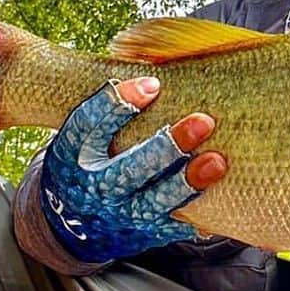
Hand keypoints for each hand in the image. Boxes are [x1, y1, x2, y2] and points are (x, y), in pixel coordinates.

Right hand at [39, 77, 226, 262]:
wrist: (67, 225)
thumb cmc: (86, 161)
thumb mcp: (80, 135)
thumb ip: (108, 106)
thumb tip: (148, 55)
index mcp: (73, 153)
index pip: (88, 125)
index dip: (118, 104)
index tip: (154, 83)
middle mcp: (92, 187)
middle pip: (128, 168)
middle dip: (167, 146)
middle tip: (203, 121)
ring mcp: (117, 216)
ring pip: (154, 202)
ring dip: (189, 181)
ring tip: (218, 162)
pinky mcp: (139, 235)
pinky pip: (170, 227)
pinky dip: (194, 215)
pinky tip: (222, 198)